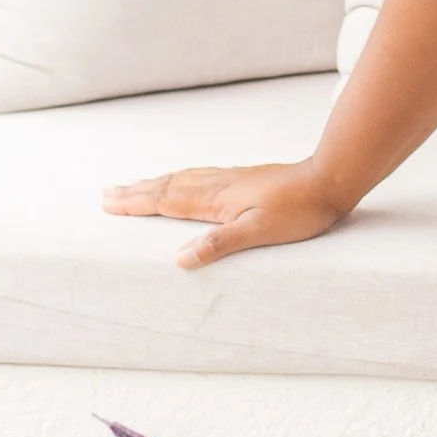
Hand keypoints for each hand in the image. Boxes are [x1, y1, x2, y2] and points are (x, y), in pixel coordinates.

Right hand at [101, 162, 348, 270]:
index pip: (167, 201)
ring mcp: (231, 180)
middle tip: (107, 193)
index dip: (136, 203)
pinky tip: (184, 182)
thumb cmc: (299, 210)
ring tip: (134, 185)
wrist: (329, 179)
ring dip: (154, 183)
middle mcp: (219, 185)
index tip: (109, 202)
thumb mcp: (260, 232)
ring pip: (183, 179)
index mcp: (217, 199)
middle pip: (168, 187)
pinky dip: (179, 179)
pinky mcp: (243, 179)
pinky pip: (199, 177)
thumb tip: (180, 259)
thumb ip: (220, 244)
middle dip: (136, 191)